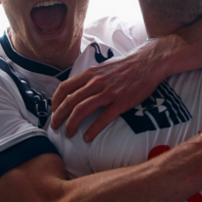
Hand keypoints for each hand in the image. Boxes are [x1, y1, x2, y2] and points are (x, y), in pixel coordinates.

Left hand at [51, 44, 166, 140]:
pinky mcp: (121, 102)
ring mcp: (108, 93)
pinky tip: (87, 138)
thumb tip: (76, 88)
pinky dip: (92, 130)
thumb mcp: (103, 67)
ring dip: (72, 124)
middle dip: (58, 116)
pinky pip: (103, 119)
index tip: (53, 111)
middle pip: (70, 101)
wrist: (148, 63)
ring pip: (82, 110)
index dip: (55, 101)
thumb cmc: (126, 66)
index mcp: (90, 73)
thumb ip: (89, 77)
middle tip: (54, 127)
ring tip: (68, 133)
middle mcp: (96, 82)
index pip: (65, 87)